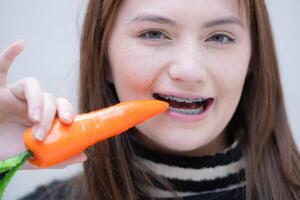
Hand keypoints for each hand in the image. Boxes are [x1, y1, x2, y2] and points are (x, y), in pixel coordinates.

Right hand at [0, 40, 86, 168]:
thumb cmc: (7, 153)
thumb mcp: (35, 158)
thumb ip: (58, 157)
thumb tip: (84, 155)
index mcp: (43, 118)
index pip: (62, 106)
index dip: (67, 110)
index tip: (68, 122)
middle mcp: (31, 104)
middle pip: (49, 97)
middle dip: (49, 114)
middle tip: (43, 132)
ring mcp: (14, 96)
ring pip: (33, 84)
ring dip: (36, 101)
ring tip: (32, 119)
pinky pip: (1, 68)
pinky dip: (9, 56)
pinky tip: (19, 44)